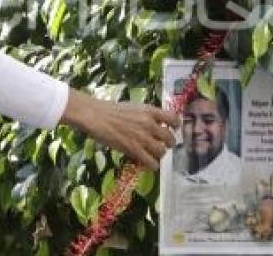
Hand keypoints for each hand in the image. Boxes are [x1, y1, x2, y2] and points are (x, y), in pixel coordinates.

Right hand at [60, 90, 179, 169]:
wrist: (96, 116)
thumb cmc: (112, 110)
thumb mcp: (134, 107)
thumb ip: (147, 115)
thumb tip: (156, 124)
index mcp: (150, 111)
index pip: (174, 119)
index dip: (175, 126)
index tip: (172, 129)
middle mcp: (149, 124)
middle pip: (170, 138)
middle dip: (168, 143)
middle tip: (162, 144)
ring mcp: (142, 137)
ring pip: (162, 152)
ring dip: (159, 154)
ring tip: (153, 154)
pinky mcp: (134, 149)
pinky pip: (151, 162)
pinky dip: (152, 165)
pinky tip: (147, 163)